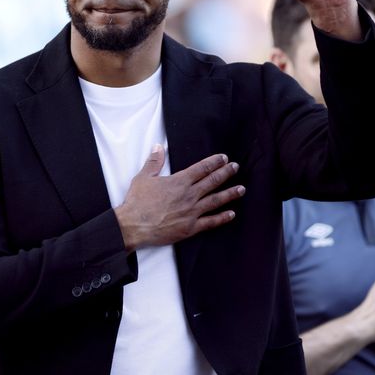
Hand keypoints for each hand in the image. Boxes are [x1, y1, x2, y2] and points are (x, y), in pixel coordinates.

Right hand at [114, 145, 244, 251]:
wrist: (134, 226)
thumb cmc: (137, 202)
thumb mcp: (143, 178)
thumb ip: (154, 162)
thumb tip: (158, 146)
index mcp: (179, 181)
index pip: (202, 168)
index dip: (214, 162)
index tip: (224, 158)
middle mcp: (189, 195)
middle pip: (212, 182)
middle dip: (226, 173)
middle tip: (235, 167)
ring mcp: (191, 212)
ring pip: (215, 200)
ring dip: (230, 194)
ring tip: (241, 189)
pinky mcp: (190, 228)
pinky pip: (210, 222)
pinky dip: (222, 218)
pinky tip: (231, 214)